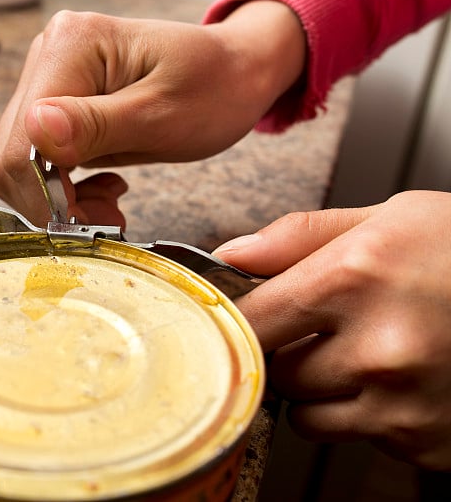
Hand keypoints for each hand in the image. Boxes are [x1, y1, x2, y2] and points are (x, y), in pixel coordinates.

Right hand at [0, 0, 304, 226]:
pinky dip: (59, 187)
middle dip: (50, 200)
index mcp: (73, 45)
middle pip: (8, 153)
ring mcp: (47, 79)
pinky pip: (31, 160)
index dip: (45, 192)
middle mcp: (49, 55)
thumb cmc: (215, 86)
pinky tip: (98, 188)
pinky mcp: (55, 103)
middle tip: (105, 218)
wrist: (235, 73)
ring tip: (108, 204)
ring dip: (54, 198)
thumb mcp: (164, 113)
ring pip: (13, 162)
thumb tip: (36, 131)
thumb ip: (96, 124)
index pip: (23, 138)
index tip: (87, 221)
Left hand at [214, 190, 450, 469]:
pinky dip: (369, 415)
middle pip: (272, 375)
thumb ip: (298, 236)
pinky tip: (405, 380)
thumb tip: (231, 255)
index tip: (238, 321)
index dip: (237, 323)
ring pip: (307, 416)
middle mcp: (376, 349)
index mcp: (353, 279)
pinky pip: (362, 438)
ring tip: (366, 355)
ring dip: (321, 391)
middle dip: (286, 354)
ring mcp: (405, 404)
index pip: (249, 322)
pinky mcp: (428, 442)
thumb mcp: (389, 217)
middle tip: (324, 330)